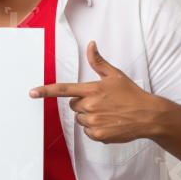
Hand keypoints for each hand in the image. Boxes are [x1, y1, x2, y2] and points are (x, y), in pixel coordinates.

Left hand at [30, 41, 167, 143]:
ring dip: (90, 117)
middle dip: (84, 104)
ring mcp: (94, 121)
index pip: (63, 89)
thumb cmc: (131, 94)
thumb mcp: (115, 75)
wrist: (148, 116)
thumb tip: (91, 44)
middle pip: (74, 106)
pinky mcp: (98, 135)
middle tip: (102, 102)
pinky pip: (88, 132)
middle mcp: (90, 106)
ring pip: (80, 119)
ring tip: (108, 113)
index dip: (46, 91)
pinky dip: (96, 129)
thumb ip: (98, 61)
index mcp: (92, 90)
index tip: (32, 93)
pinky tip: (109, 123)